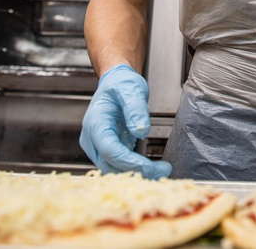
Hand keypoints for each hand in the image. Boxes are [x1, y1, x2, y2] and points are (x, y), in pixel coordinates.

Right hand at [79, 64, 171, 178]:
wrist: (117, 82)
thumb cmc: (121, 83)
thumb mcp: (131, 89)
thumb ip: (135, 109)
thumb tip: (141, 131)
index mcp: (95, 123)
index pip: (109, 149)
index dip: (128, 161)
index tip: (150, 166)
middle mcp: (92, 138)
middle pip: (110, 164)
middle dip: (137, 171)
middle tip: (163, 170)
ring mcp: (98, 146)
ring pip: (114, 169)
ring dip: (137, 173)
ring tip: (161, 170)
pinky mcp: (107, 150)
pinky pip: (118, 165)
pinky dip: (135, 170)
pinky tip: (153, 168)